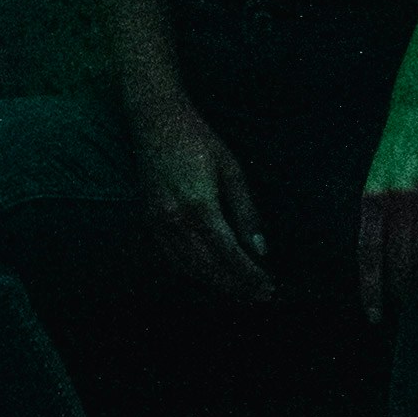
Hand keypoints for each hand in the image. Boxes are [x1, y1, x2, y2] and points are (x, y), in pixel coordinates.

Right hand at [129, 94, 274, 302]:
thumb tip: (261, 249)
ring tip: (241, 292)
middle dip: (236, 287)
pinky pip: (172, 258)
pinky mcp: (149, 220)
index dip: (250, 275)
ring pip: (189, 268)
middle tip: (260, 297)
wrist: (156, 119)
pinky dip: (193, 273)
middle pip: (209, 268)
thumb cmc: (198, 139)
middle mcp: (176, 220)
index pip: (230, 254)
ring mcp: (158, 223)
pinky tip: (210, 276)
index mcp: (200, 206)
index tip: (268, 287)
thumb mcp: (232, 169)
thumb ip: (247, 211)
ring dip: (216, 284)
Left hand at [358, 82, 417, 323]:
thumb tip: (379, 254)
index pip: (368, 254)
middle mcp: (396, 199)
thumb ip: (378, 211)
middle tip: (409, 304)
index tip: (375, 315)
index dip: (371, 288)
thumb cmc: (401, 144)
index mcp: (372, 198)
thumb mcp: (377, 176)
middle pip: (398, 259)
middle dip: (403, 289)